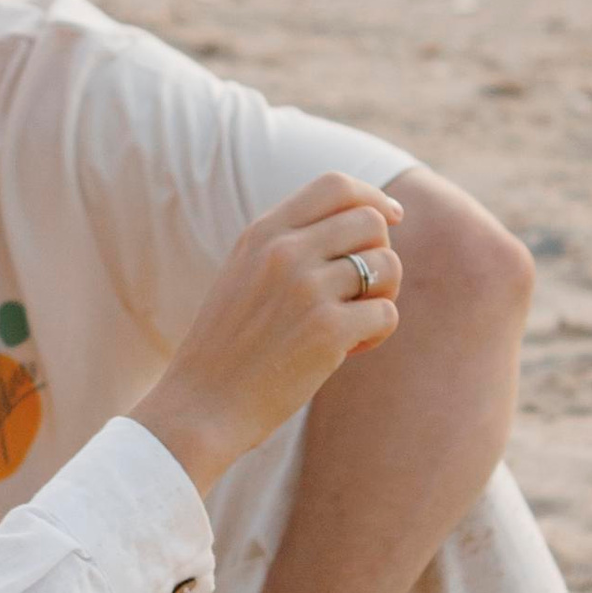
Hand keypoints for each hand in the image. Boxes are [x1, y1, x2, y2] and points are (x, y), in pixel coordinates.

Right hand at [133, 175, 400, 497]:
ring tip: (352, 325)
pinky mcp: (328, 331)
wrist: (199, 406)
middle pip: (371, 222)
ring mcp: (308, 290)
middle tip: (362, 292)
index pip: (336, 185)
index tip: (392, 218)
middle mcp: (286, 252)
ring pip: (387, 266)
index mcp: (262, 233)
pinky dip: (376, 334)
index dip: (373, 198)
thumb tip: (362, 223)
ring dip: (381, 296)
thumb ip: (287, 245)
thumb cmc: (226, 348)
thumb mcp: (244, 275)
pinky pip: (386, 314)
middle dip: (379, 255)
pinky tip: (348, 351)